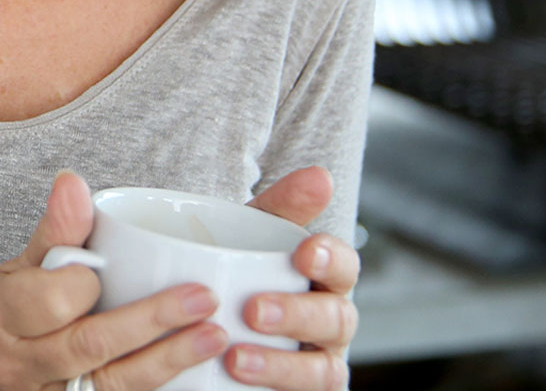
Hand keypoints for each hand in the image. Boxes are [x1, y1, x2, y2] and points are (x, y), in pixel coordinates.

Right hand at [0, 171, 227, 390]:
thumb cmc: (9, 308)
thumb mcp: (21, 265)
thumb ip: (55, 229)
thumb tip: (73, 181)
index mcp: (1, 315)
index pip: (52, 300)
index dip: (85, 284)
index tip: (106, 267)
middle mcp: (21, 363)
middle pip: (91, 344)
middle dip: (152, 321)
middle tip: (205, 297)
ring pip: (114, 382)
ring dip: (168, 359)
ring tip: (216, 335)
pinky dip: (160, 383)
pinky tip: (197, 369)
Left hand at [226, 167, 357, 388]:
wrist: (201, 318)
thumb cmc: (237, 266)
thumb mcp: (249, 231)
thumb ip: (281, 206)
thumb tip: (321, 175)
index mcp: (324, 278)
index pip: (343, 265)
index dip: (330, 258)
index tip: (303, 252)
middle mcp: (330, 322)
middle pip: (335, 320)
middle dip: (298, 315)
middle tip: (253, 309)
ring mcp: (317, 362)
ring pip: (322, 372)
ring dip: (283, 366)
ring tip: (236, 358)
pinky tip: (236, 385)